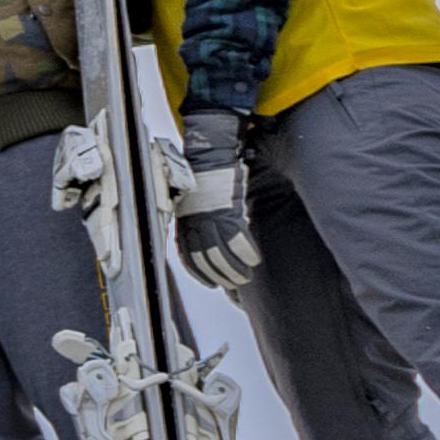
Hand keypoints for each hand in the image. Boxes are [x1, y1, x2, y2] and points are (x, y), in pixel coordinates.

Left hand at [171, 109, 262, 294]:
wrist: (209, 155)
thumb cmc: (204, 178)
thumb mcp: (193, 204)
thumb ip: (197, 222)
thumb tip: (207, 238)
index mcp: (184, 223)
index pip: (189, 257)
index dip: (200, 273)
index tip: (211, 283)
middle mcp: (194, 224)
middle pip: (206, 260)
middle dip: (220, 276)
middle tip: (234, 284)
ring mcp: (210, 219)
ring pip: (222, 255)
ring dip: (235, 270)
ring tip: (246, 277)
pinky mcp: (228, 212)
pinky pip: (239, 240)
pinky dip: (247, 253)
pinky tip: (255, 260)